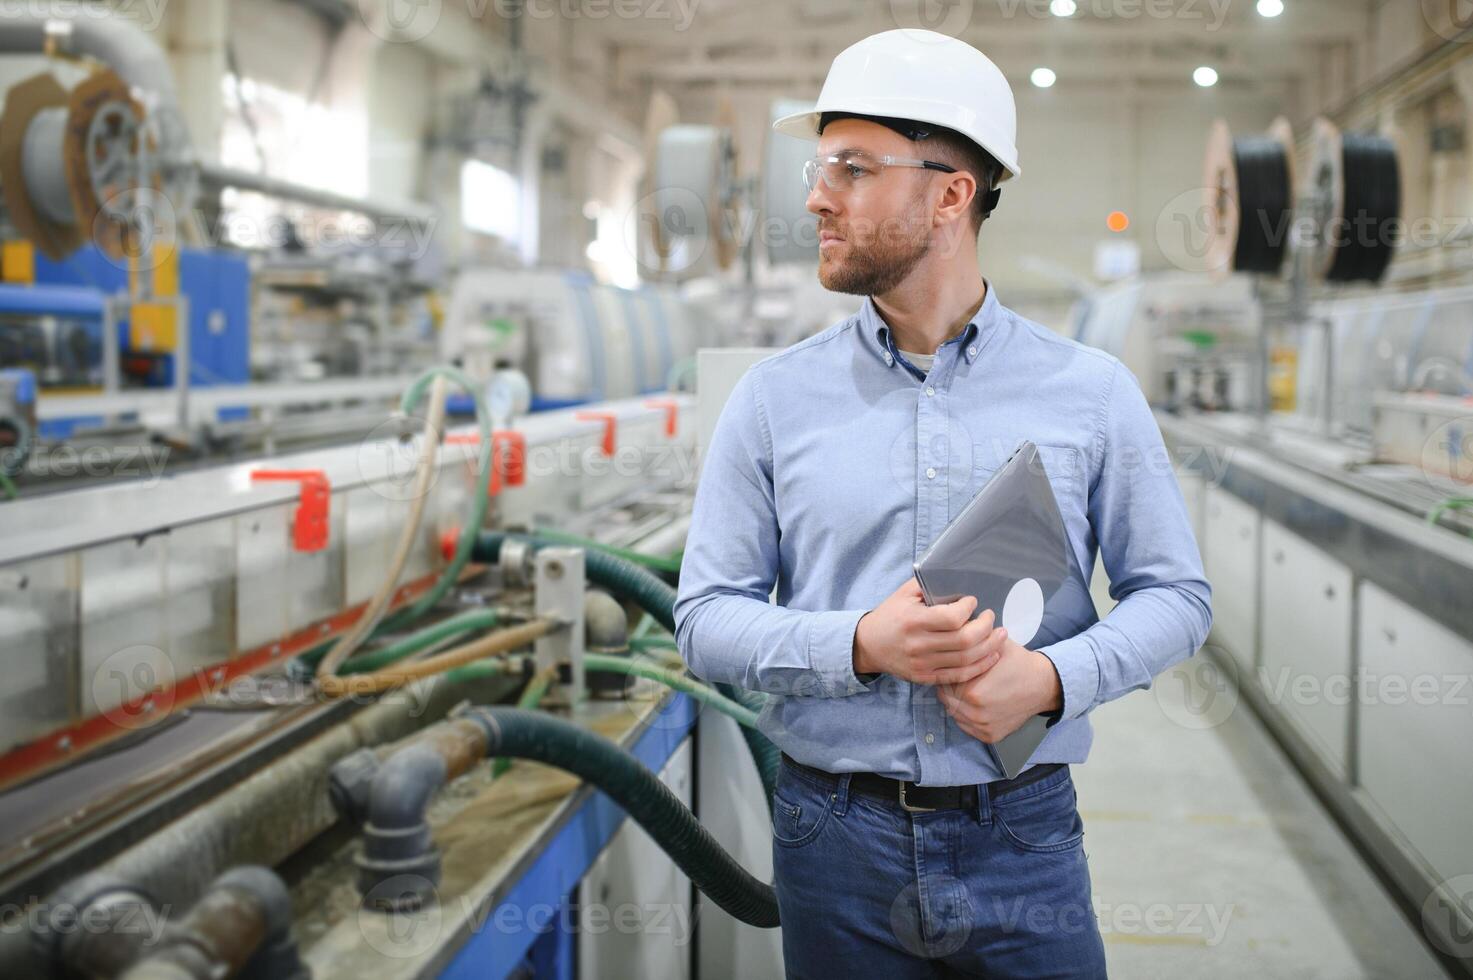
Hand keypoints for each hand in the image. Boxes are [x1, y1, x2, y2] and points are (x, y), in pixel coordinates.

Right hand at [853, 578, 1006, 685]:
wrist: (868, 645)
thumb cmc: (890, 614)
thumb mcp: (904, 594)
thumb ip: (929, 585)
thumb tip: (959, 578)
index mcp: (913, 621)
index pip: (952, 618)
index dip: (968, 608)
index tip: (972, 601)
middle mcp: (918, 644)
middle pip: (964, 640)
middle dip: (986, 627)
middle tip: (991, 617)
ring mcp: (922, 664)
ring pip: (966, 660)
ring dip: (990, 647)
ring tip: (1001, 635)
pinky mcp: (925, 677)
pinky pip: (958, 676)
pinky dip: (979, 666)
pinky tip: (991, 655)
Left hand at [936, 634, 1062, 743]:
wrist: (1043, 684)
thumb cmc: (1018, 663)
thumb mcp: (996, 644)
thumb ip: (973, 641)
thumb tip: (953, 632)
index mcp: (973, 692)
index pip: (945, 682)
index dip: (947, 671)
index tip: (953, 665)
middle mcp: (976, 714)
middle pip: (946, 699)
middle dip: (950, 687)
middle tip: (960, 677)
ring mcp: (983, 727)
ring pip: (955, 714)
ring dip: (957, 702)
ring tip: (968, 689)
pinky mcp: (990, 736)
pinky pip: (968, 727)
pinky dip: (967, 716)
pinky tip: (975, 704)